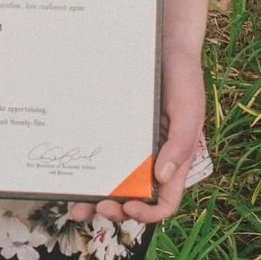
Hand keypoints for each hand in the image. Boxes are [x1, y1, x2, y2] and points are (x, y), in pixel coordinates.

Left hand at [81, 48, 210, 229]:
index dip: (148, 213)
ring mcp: (130, 148)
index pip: (164, 202)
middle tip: (97, 207)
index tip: (128, 207)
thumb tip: (162, 177)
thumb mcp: (188, 110)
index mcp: (173, 162)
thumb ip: (180, 145)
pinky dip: (87, 173)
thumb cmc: (183, 78)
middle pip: (134, 200)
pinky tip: (72, 176)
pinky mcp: (113, 134)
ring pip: (112, 185)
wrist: (162, 46)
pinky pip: (100, 158)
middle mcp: (150, 160)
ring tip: (76, 207)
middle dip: (116, 211)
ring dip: (94, 201)